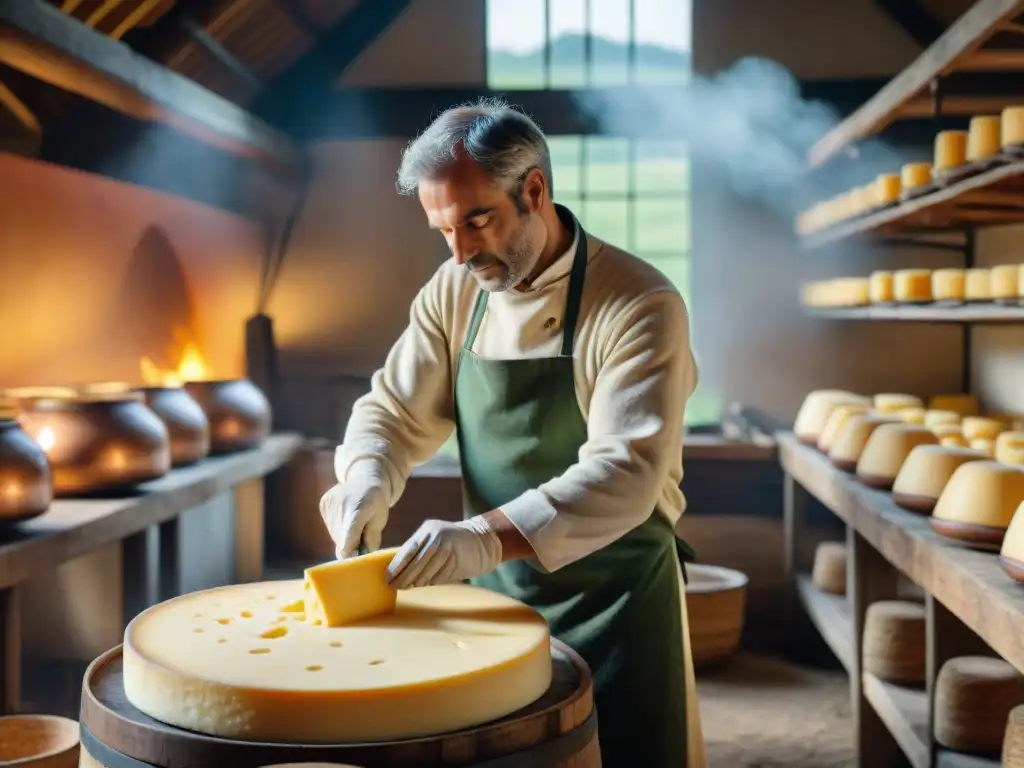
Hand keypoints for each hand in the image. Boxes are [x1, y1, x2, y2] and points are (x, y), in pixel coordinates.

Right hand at [319, 477, 388, 559]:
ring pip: (335, 535)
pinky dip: (338, 527)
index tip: (354, 558)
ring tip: (355, 524)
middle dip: (352, 544)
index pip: (349, 537)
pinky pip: (329, 526)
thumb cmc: (376, 503)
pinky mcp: (323, 504)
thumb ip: (372, 538)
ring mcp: (330, 504)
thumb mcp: (381, 520)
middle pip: (342, 539)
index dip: (350, 553)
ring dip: (344, 536)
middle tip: (362, 536)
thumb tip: (360, 555)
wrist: (365, 479)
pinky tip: (346, 516)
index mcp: (359, 510)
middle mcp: (341, 506)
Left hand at [387, 517, 501, 588]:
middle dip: (403, 578)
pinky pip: (438, 578)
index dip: (396, 566)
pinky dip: (432, 582)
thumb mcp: (436, 538)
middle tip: (395, 587)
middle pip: (414, 564)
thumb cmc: (455, 542)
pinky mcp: (457, 561)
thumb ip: (420, 550)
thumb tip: (398, 570)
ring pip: (426, 573)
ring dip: (417, 582)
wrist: (484, 540)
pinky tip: (429, 583)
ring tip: (412, 586)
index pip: (407, 551)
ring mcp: (448, 549)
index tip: (388, 578)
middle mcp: (437, 538)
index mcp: (428, 531)